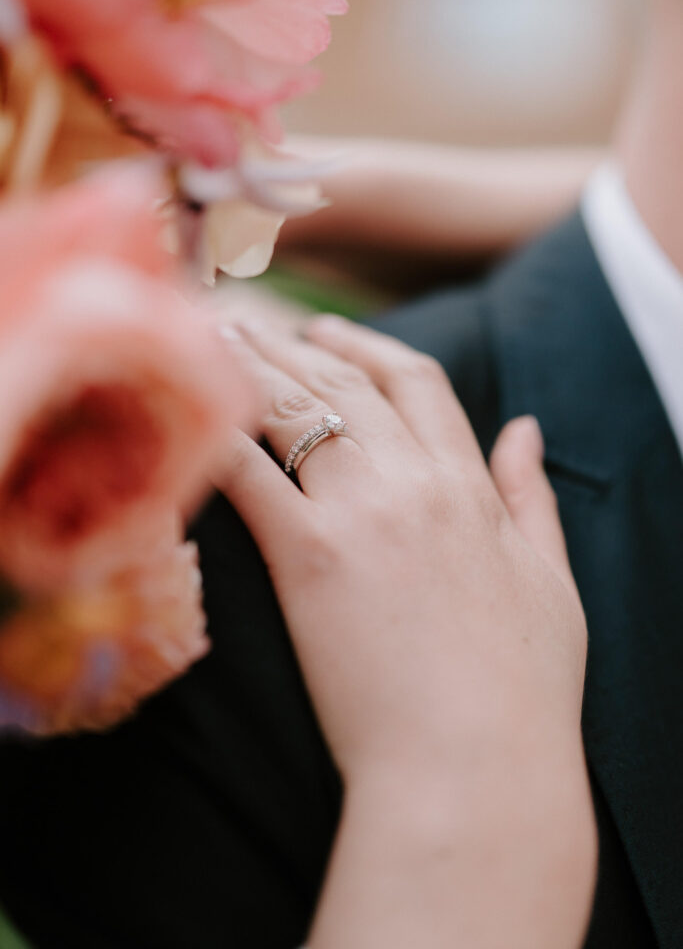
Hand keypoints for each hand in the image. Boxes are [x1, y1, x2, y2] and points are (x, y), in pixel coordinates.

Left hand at [217, 315, 595, 948]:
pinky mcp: (305, 558)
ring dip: (248, 366)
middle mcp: (412, 481)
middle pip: (343, 384)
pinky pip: (250, 474)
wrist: (473, 766)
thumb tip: (527, 427)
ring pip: (295, 410)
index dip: (368, 347)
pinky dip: (217, 435)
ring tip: (211, 337)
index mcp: (469, 485)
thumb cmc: (521, 687)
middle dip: (293, 342)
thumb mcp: (550, 579)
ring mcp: (357, 515)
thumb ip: (532, 496)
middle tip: (251, 321)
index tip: (329, 333)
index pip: (415, 383)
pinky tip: (188, 411)